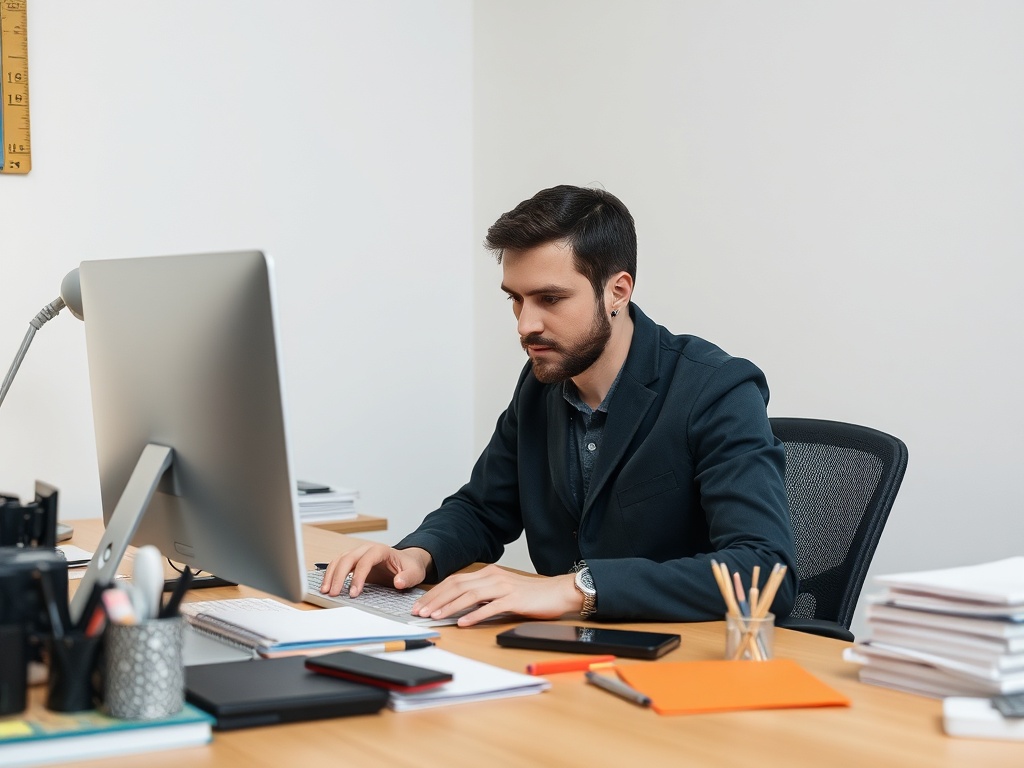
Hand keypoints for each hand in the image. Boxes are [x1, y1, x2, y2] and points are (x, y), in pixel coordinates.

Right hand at [320, 544, 431, 597]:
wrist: (406, 562)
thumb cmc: (409, 566)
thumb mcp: (415, 573)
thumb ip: (408, 577)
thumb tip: (398, 582)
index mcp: (381, 550)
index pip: (365, 561)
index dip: (358, 576)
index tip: (354, 593)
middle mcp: (366, 549)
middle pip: (348, 558)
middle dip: (339, 576)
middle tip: (334, 593)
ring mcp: (358, 554)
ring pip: (339, 560)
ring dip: (331, 575)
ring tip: (326, 591)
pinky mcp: (353, 561)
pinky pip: (338, 565)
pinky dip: (331, 575)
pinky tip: (327, 586)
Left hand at [411, 565, 581, 626]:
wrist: (558, 592)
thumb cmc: (531, 595)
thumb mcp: (502, 591)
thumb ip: (483, 595)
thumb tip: (460, 607)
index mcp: (488, 573)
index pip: (454, 581)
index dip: (435, 593)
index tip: (421, 605)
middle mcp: (493, 576)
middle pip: (457, 585)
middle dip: (435, 599)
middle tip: (420, 612)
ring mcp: (504, 587)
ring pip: (470, 595)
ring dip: (450, 606)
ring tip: (435, 616)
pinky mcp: (514, 599)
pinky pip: (490, 607)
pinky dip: (475, 614)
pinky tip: (463, 622)